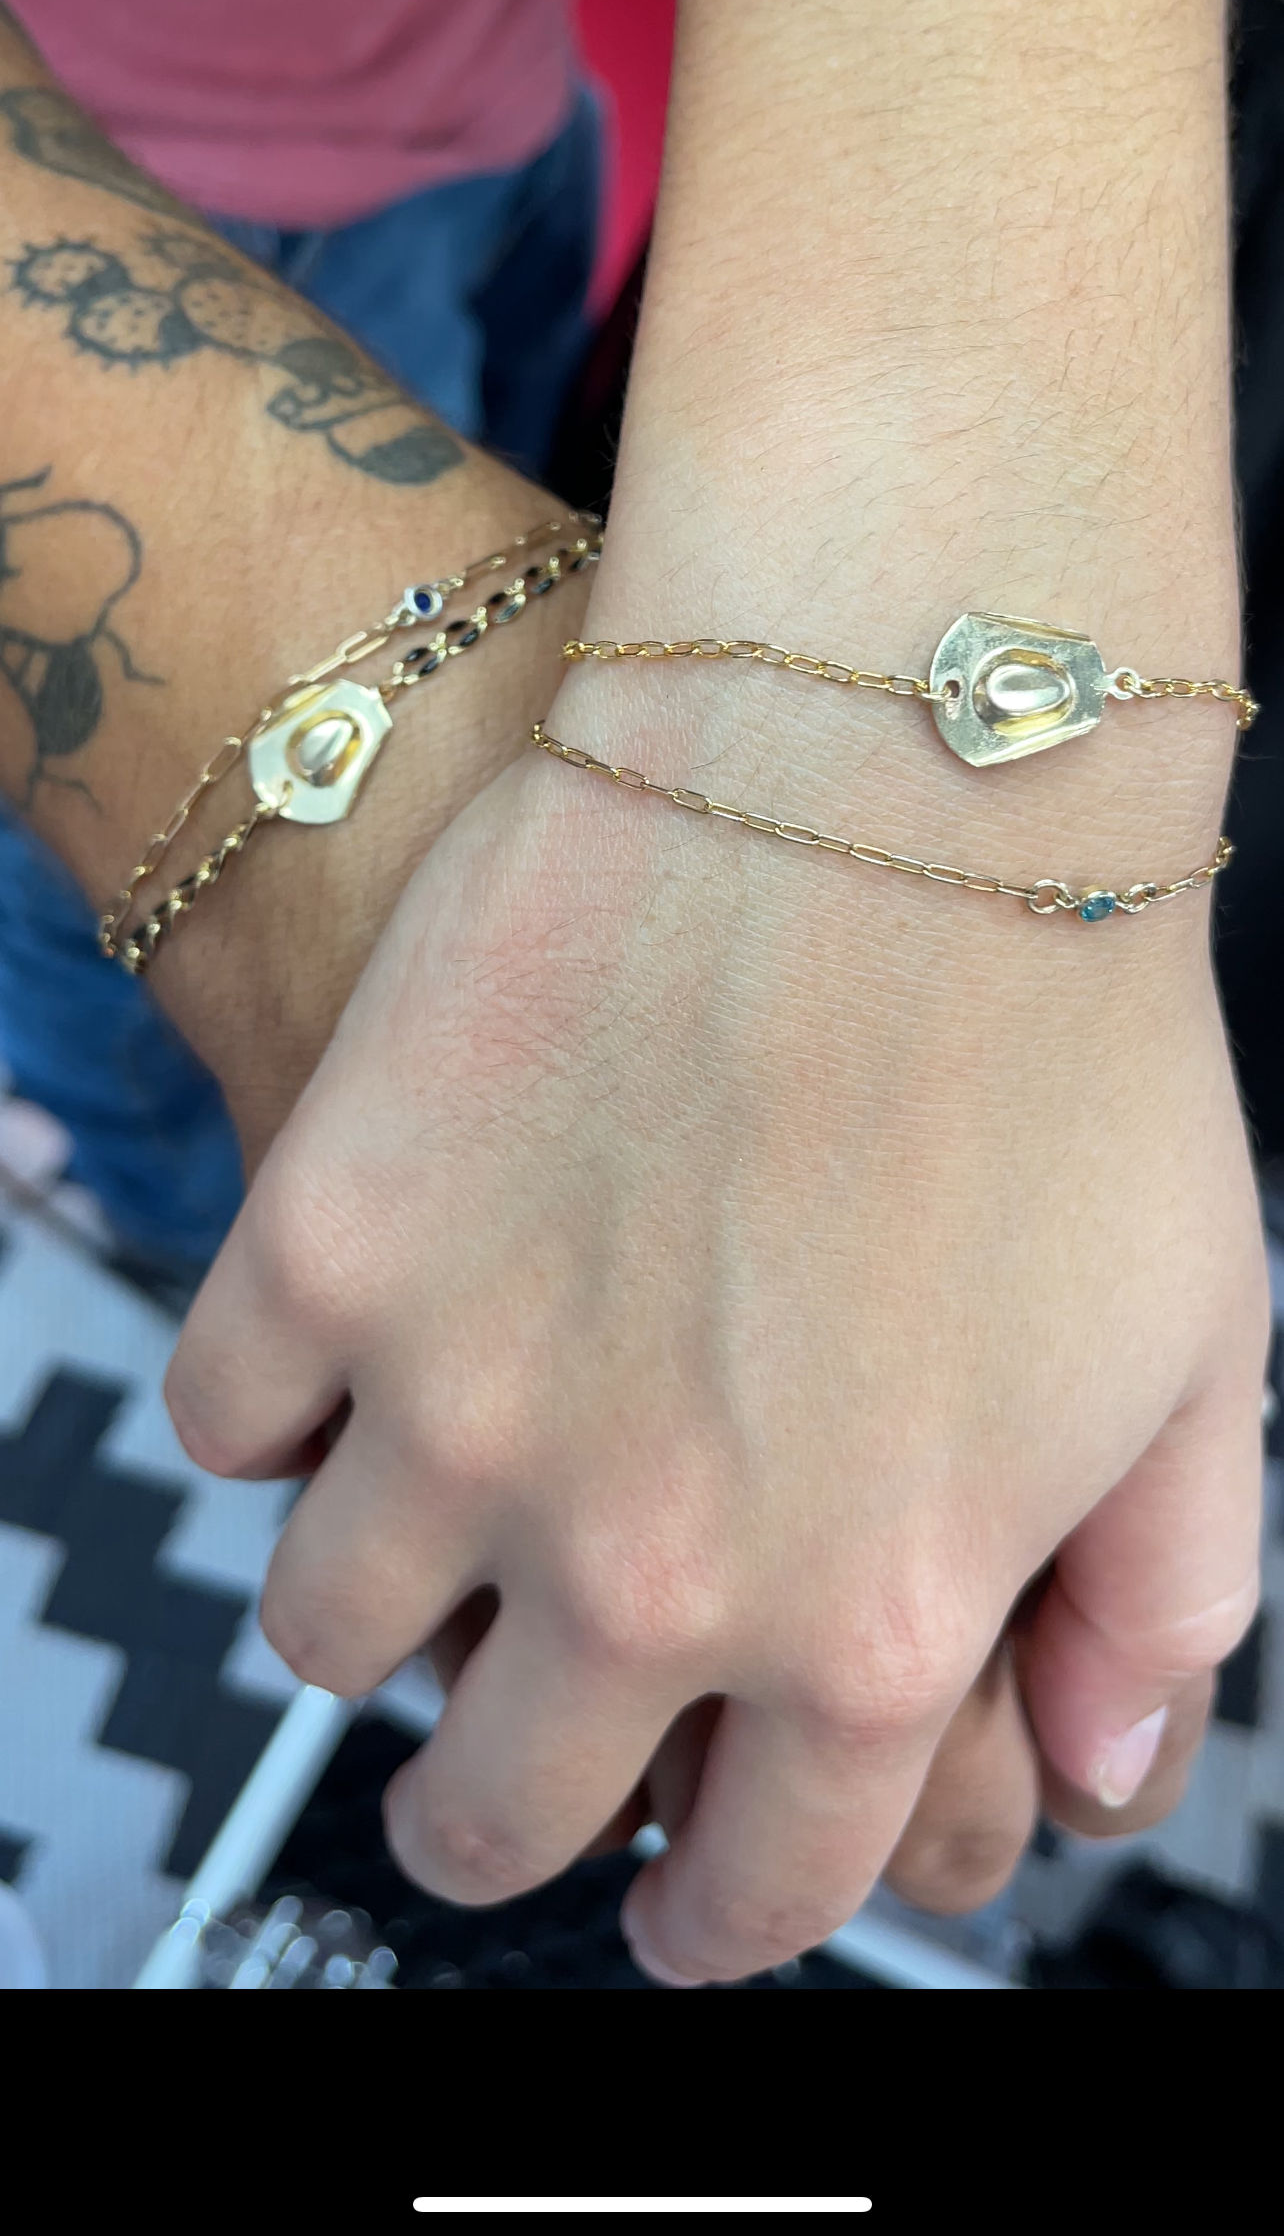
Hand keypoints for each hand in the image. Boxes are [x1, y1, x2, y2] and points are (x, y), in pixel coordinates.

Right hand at [165, 693, 1267, 1984]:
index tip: (682, 1883)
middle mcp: (652, 1561)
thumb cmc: (1068, 1024)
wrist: (894, 751)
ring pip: (327, 1639)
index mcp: (873, 1618)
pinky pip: (226, 1421)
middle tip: (501, 1752)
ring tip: (429, 1517)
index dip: (719, 1911)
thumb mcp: (1207, 1347)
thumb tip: (1101, 1758)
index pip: (760, 1893)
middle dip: (501, 1815)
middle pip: (495, 1816)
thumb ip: (1163, 1596)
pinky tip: (359, 1350)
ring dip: (376, 1608)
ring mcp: (464, 1408)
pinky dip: (278, 1409)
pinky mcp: (331, 1245)